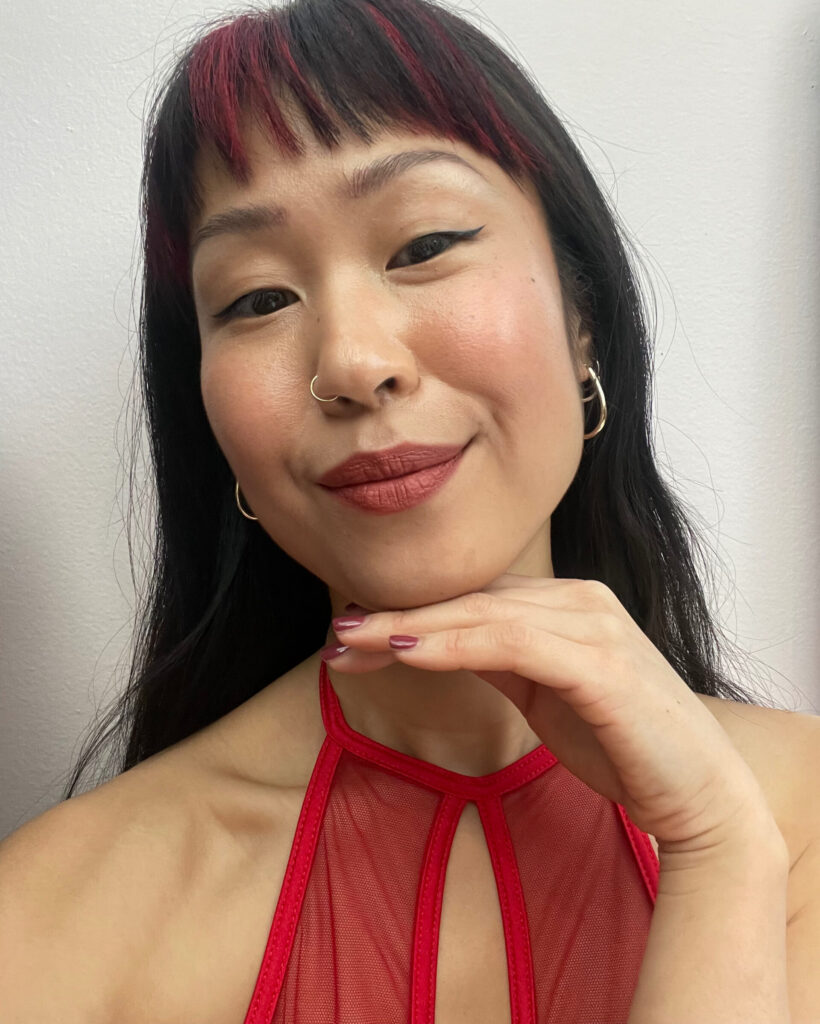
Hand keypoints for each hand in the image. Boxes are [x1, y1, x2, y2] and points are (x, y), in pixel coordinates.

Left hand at [328, 574, 775, 852]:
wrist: (698, 794)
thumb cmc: (624, 744)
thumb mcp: (548, 692)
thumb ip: (505, 659)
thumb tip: (440, 643)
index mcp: (570, 603)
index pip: (475, 599)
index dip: (411, 613)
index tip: (353, 634)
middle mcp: (582, 600)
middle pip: (471, 599)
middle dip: (398, 616)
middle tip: (337, 635)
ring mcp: (595, 625)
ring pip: (483, 614)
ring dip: (412, 627)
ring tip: (354, 640)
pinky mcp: (601, 662)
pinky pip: (510, 642)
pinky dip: (455, 644)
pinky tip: (407, 651)